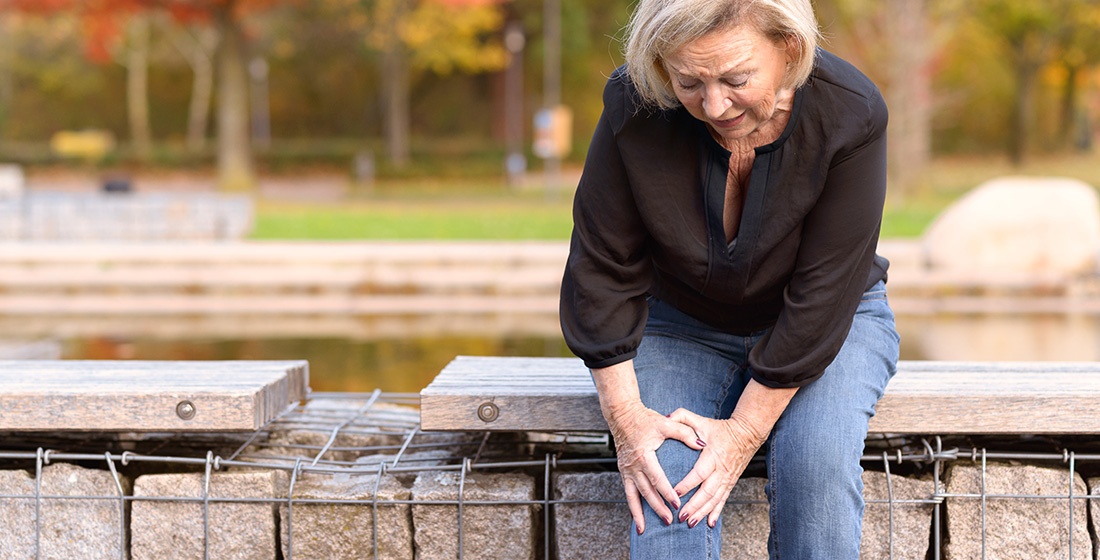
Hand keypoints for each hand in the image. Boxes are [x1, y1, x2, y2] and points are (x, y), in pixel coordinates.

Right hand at [605, 401, 705, 533]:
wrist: (622, 416)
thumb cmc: (645, 419)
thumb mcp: (666, 423)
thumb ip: (684, 433)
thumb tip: (702, 444)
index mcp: (644, 455)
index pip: (657, 478)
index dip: (667, 491)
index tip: (677, 503)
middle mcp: (633, 466)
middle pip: (646, 491)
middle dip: (657, 507)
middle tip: (670, 520)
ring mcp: (626, 470)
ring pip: (634, 496)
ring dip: (642, 513)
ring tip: (647, 529)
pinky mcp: (624, 472)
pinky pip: (628, 494)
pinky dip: (632, 509)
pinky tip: (638, 522)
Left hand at [668, 408, 768, 528]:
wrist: (746, 433)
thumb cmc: (719, 428)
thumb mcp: (701, 420)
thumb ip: (682, 417)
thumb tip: (667, 418)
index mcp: (712, 455)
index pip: (699, 472)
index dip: (688, 484)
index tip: (675, 493)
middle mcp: (721, 469)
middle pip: (707, 491)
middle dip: (694, 505)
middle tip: (681, 515)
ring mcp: (727, 478)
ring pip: (715, 499)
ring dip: (703, 512)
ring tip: (690, 523)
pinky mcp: (730, 483)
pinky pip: (723, 500)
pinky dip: (716, 512)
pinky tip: (709, 523)